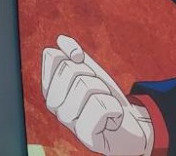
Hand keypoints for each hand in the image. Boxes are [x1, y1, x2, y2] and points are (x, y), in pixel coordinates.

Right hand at [41, 36, 152, 155]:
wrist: (126, 127)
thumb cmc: (104, 97)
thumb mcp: (89, 69)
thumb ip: (71, 51)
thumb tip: (60, 41)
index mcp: (49, 86)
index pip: (53, 56)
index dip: (75, 55)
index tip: (87, 68)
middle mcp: (52, 103)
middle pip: (71, 69)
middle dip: (93, 77)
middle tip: (100, 92)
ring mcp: (67, 120)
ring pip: (87, 87)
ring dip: (105, 93)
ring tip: (105, 105)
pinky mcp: (85, 135)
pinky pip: (101, 107)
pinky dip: (114, 109)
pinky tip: (111, 120)